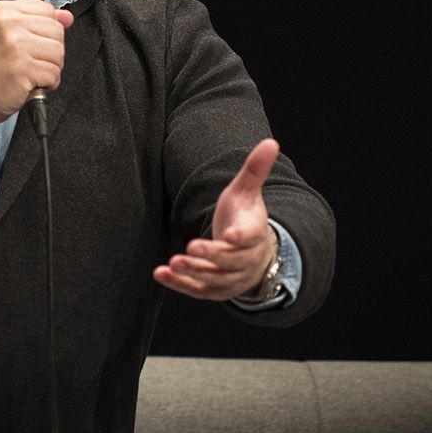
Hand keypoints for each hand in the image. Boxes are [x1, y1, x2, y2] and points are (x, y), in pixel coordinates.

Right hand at [0, 0, 73, 128]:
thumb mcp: (7, 35)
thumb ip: (38, 22)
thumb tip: (67, 17)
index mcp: (5, 10)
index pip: (48, 11)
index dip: (46, 32)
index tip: (32, 44)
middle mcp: (9, 23)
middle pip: (57, 32)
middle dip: (50, 52)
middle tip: (30, 62)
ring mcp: (16, 45)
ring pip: (59, 53)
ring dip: (50, 69)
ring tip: (30, 73)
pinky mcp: (23, 67)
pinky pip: (54, 73)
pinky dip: (48, 84)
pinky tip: (30, 84)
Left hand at [154, 138, 280, 300]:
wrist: (252, 253)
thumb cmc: (244, 217)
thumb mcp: (247, 192)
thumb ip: (254, 169)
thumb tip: (271, 142)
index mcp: (254, 234)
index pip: (249, 237)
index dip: (240, 238)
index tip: (229, 235)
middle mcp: (246, 260)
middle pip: (230, 261)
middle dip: (211, 256)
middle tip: (190, 247)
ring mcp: (231, 278)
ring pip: (214, 279)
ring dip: (194, 272)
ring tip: (173, 263)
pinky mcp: (214, 290)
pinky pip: (197, 290)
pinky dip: (179, 285)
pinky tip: (160, 274)